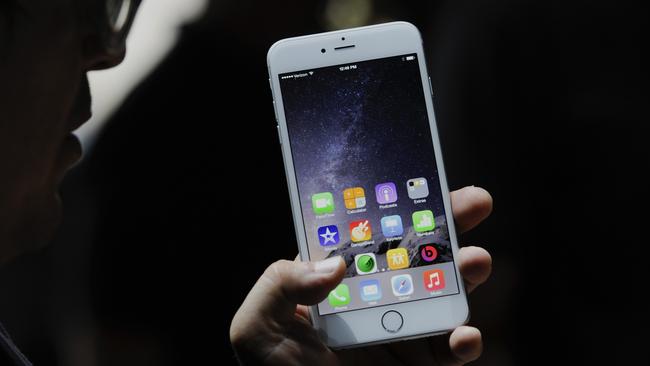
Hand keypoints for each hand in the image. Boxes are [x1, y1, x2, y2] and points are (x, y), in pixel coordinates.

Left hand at [230, 186, 492, 364]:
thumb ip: (279, 285)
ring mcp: (400, 330)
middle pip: (412, 252)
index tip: (416, 182)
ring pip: (441, 290)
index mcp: (333, 281)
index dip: (391, 205)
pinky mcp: (420, 364)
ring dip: (464, 270)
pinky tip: (465, 335)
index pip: (365, 234)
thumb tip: (334, 265)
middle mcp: (372, 299)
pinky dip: (466, 339)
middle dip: (444, 224)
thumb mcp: (256, 328)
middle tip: (473, 201)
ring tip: (476, 259)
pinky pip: (451, 348)